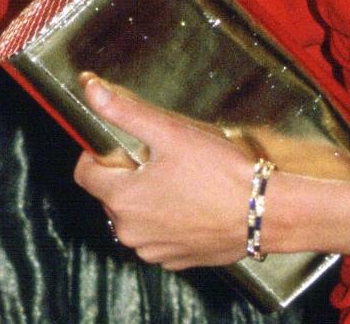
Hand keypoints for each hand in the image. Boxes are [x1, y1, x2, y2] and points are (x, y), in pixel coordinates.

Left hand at [73, 76, 254, 269]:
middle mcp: (131, 232)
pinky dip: (168, 218)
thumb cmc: (219, 173)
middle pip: (112, 193)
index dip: (102, 152)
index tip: (126, 144)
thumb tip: (90, 89)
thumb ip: (124, 111)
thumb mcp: (168, 132)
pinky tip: (193, 201)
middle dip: (130, 173)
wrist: (264, 211)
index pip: (85, 172)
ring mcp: (154, 250)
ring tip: (182, 179)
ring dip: (149, 196)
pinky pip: (159, 234)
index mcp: (122, 200)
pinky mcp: (176, 260)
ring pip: (136, 214)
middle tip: (163, 157)